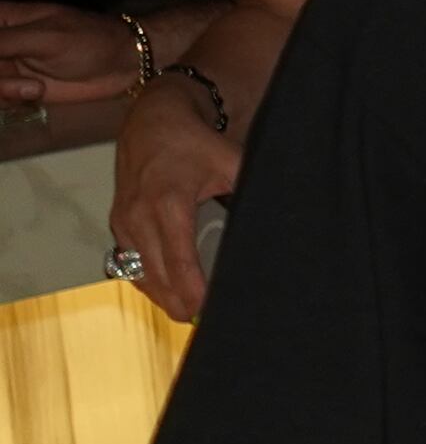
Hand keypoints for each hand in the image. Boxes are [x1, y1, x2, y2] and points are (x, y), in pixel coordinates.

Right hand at [0, 1, 148, 120]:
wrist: (125, 64)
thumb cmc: (87, 41)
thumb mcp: (42, 38)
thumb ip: (0, 42)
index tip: (2, 62)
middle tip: (19, 80)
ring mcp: (5, 66)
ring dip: (3, 89)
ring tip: (33, 88)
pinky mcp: (18, 88)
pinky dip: (10, 98)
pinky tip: (35, 93)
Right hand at [107, 63, 240, 316]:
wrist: (153, 121)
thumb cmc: (193, 142)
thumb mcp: (232, 161)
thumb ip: (254, 188)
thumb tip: (288, 211)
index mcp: (168, 203)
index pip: (178, 261)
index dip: (192, 291)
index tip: (207, 311)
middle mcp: (138, 216)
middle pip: (156, 277)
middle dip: (179, 302)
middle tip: (207, 321)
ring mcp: (123, 222)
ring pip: (139, 274)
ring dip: (162, 296)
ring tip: (189, 313)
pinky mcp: (118, 225)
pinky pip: (129, 263)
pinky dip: (148, 281)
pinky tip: (168, 294)